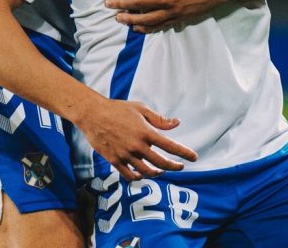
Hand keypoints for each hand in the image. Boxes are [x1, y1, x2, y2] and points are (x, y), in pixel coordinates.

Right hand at [76, 96, 197, 181]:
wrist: (93, 114)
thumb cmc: (118, 109)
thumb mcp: (140, 109)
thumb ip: (159, 119)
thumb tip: (177, 123)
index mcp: (146, 132)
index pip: (170, 146)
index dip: (185, 153)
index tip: (194, 157)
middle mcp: (137, 146)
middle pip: (161, 163)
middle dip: (174, 166)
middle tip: (181, 166)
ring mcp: (125, 155)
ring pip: (147, 172)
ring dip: (158, 173)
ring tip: (162, 170)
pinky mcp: (114, 160)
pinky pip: (129, 175)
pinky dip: (139, 177)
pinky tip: (143, 174)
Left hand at [105, 0, 234, 31]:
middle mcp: (167, 1)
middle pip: (138, 5)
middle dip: (121, 5)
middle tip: (107, 5)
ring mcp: (174, 12)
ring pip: (147, 19)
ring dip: (131, 19)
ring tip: (119, 18)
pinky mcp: (180, 18)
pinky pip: (161, 25)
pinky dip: (147, 28)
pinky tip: (137, 27)